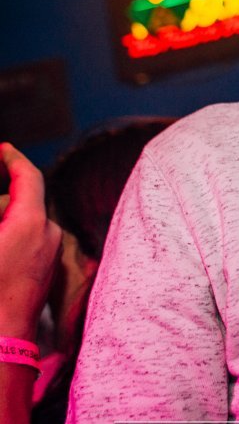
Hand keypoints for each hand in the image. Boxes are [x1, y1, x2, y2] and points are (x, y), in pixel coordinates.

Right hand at [0, 143, 61, 338]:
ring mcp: (47, 256)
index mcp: (31, 223)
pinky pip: (23, 245)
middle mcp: (47, 235)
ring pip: (21, 224)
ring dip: (2, 221)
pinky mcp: (42, 274)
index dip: (13, 159)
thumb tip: (0, 211)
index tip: (2, 149)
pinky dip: (7, 239)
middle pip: (20, 202)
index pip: (28, 176)